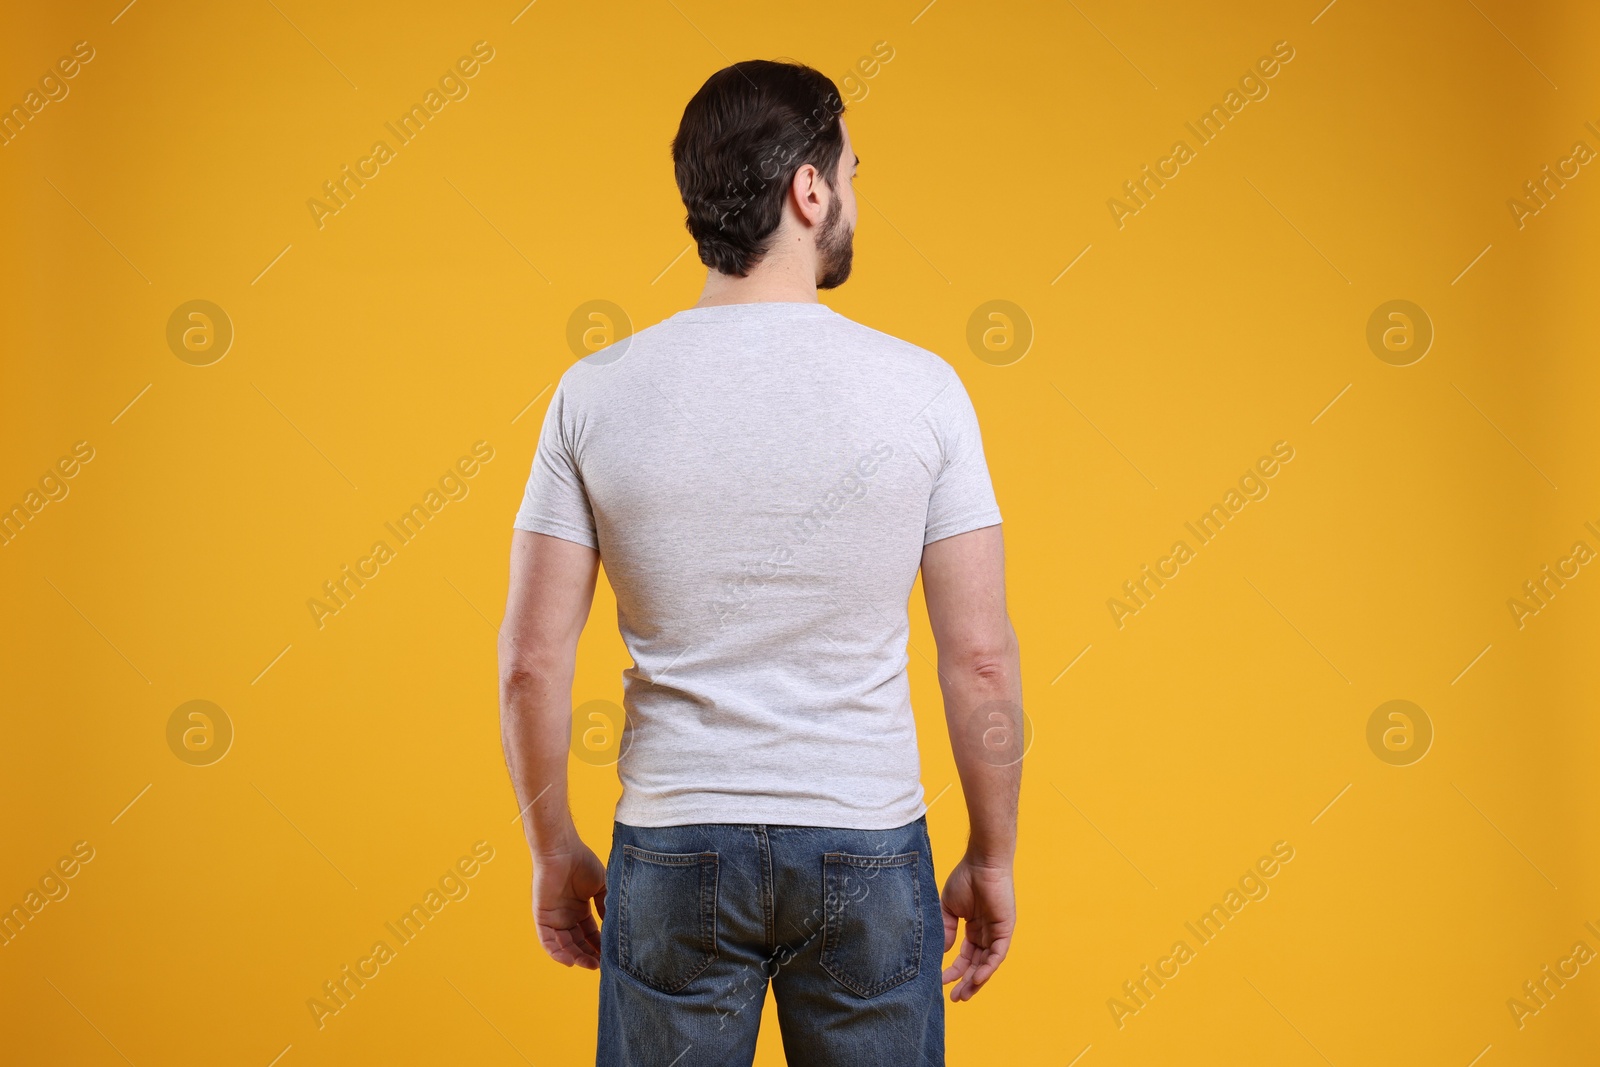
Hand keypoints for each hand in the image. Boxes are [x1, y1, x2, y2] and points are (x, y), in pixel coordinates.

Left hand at [532, 839, 606, 969]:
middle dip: (588, 955)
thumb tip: (614, 925)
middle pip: (578, 942)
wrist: (563, 850)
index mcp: (580, 909)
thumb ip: (606, 906)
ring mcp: (554, 917)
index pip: (590, 934)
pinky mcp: (542, 917)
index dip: (599, 946)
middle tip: (601, 965)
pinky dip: (556, 952)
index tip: (609, 956)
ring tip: (589, 964)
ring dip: (575, 956)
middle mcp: (567, 916)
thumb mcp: (601, 887)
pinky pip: (547, 940)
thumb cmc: (582, 862)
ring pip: (563, 945)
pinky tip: (569, 961)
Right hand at [940, 854, 1014, 1000]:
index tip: (941, 982)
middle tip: (955, 999)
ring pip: (987, 964)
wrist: (981, 862)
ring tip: (963, 995)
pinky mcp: (1005, 930)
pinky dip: (987, 968)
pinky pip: (997, 954)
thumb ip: (946, 930)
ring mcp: (997, 932)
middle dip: (966, 982)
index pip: (966, 956)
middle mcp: (987, 933)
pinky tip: (975, 979)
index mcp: (974, 927)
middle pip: (977, 964)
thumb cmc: (965, 879)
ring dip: (976, 981)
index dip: (954, 970)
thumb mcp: (949, 909)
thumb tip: (941, 953)